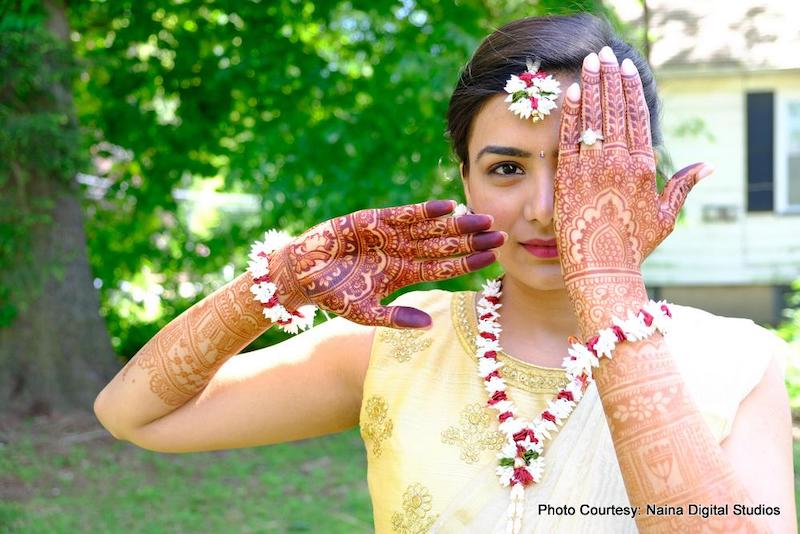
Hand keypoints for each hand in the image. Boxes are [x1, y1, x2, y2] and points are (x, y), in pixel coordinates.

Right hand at [267, 200, 503, 328]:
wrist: (302, 273)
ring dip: (456, 223)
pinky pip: (405, 214)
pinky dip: (425, 210)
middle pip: (445, 245)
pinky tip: (447, 206)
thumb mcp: (366, 312)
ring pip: (431, 228)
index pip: (444, 268)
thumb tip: (429, 323)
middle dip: (471, 239)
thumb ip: (396, 317)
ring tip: (483, 218)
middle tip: (501, 234)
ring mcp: (390, 235)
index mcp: (404, 274)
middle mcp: (402, 252)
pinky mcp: (375, 219)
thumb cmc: (333, 295)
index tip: (493, 258)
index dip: (468, 262)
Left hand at [554, 47, 710, 333]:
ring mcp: (592, 171)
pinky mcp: (567, 180)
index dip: (631, 91)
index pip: (638, 119)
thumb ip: (683, 187)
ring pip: (592, 119)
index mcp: (644, 169)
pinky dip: (570, 115)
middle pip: (614, 112)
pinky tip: (570, 93)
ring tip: (587, 64)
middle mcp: (619, 165)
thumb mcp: (665, 217)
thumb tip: (707, 166)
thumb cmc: (633, 247)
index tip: (626, 69)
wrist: (601, 270)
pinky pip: (569, 139)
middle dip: (609, 80)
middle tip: (603, 55)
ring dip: (590, 87)